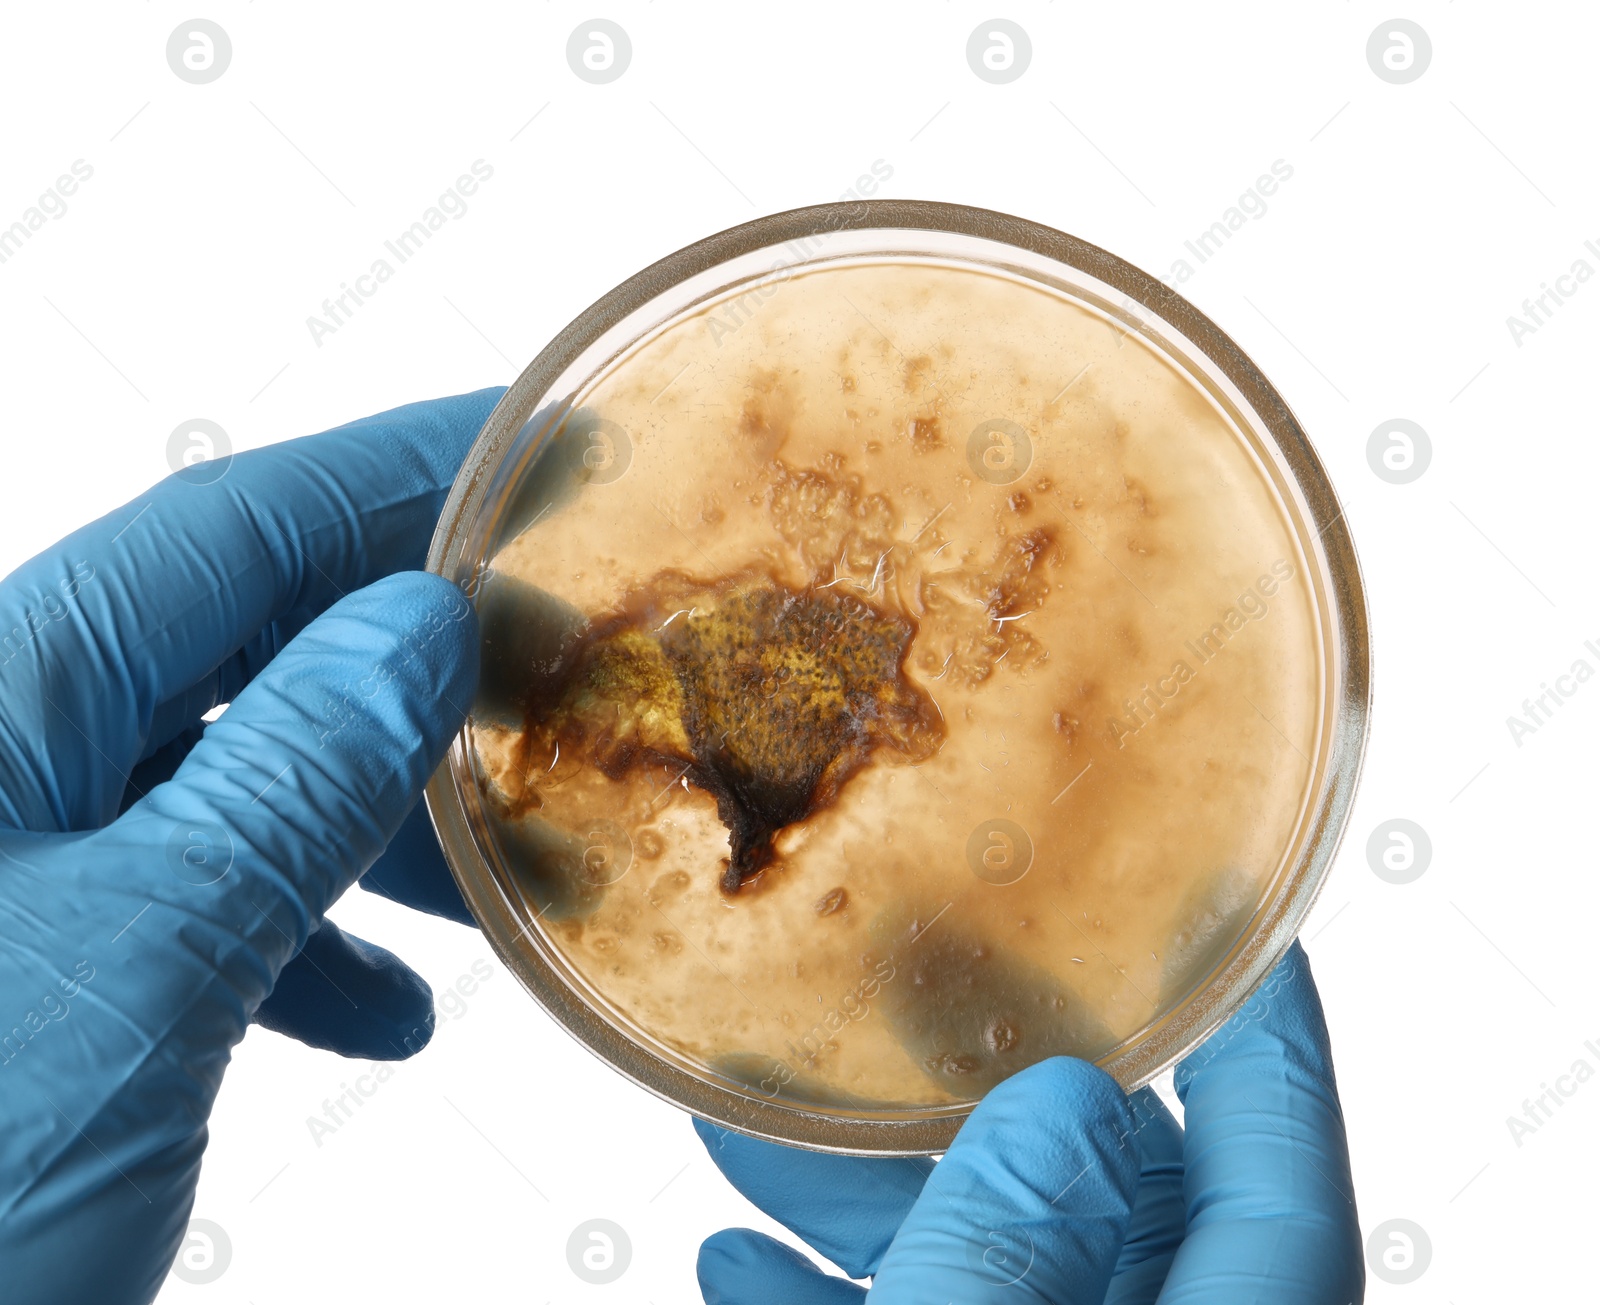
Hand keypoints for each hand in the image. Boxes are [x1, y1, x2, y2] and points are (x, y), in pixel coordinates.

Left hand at [0, 389, 502, 1303]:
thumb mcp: (139, 965)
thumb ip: (286, 779)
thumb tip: (415, 631)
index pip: (230, 528)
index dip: (397, 472)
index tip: (529, 448)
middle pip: (235, 642)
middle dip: (405, 648)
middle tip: (550, 655)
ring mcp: (15, 874)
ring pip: (226, 777)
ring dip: (370, 806)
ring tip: (488, 861)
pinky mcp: (33, 981)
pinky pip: (195, 899)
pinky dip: (304, 934)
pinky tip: (374, 1007)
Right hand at [693, 941, 1362, 1302]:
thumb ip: (1013, 1243)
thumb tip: (1058, 1102)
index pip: (1280, 1138)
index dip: (1259, 1005)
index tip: (1224, 901)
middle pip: (1112, 1181)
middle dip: (988, 1082)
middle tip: (907, 992)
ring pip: (999, 1258)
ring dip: (876, 1193)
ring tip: (765, 1124)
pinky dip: (840, 1291)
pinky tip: (745, 1261)